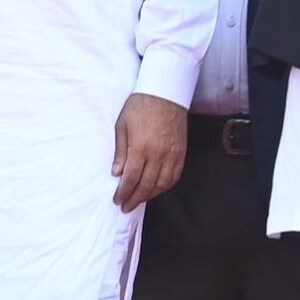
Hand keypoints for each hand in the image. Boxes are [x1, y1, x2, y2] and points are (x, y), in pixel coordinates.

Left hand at [111, 93, 185, 212]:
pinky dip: (165, 186)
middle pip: (146, 185)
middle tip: (126, 206)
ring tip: (139, 199)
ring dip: (149, 195)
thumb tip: (117, 173)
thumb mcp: (122, 126)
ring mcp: (171, 154)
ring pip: (162, 184)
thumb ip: (121, 151)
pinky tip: (157, 189)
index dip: (124, 192)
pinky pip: (174, 176)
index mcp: (140, 147)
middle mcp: (158, 154)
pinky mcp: (181, 152)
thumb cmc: (140, 106)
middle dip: (134, 199)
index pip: (131, 178)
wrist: (165, 92)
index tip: (118, 199)